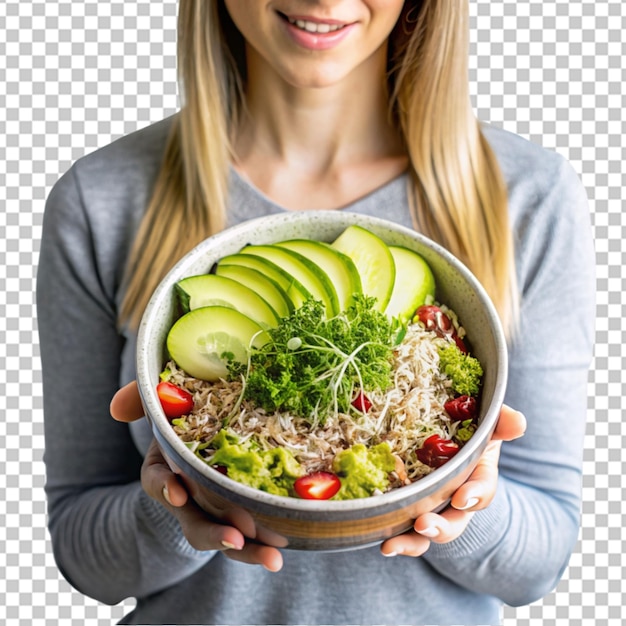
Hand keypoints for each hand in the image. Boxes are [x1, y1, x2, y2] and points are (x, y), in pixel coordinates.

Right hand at [110, 381, 283, 571]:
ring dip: (248, 551)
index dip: (165, 486)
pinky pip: (252, 532)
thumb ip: (141, 397)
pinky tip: (284, 548)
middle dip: (214, 534)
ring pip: (226, 535)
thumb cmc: (182, 414)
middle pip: (195, 522)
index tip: (178, 490)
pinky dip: (265, 542)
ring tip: (272, 559)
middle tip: (235, 539)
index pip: (157, 479)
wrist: (205, 427)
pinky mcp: (240, 511)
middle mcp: (188, 493)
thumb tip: (117, 408)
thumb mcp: (162, 404)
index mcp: (165, 466)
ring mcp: (214, 507)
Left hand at [380, 404, 526, 557]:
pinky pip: (404, 529)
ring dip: (413, 541)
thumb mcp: (486, 423)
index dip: (475, 495)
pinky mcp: (410, 508)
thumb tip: (517, 421)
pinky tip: (383, 544)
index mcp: (478, 476)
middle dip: (441, 527)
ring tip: (393, 545)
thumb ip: (501, 421)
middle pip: (454, 521)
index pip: (483, 489)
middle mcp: (457, 498)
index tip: (462, 497)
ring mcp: (434, 506)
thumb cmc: (469, 429)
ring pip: (428, 532)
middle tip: (424, 524)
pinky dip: (395, 538)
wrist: (448, 433)